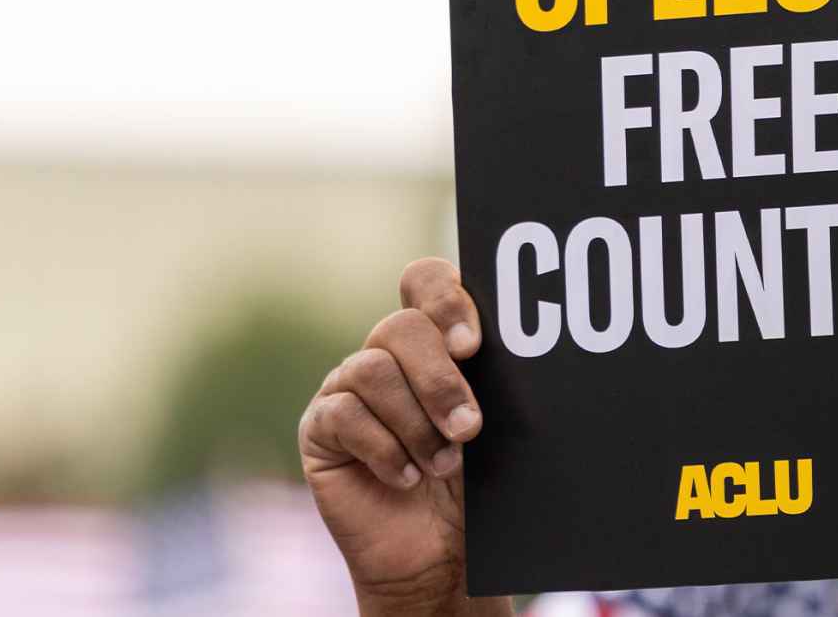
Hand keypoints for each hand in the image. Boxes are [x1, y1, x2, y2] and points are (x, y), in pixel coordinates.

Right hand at [299, 258, 510, 616]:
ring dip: (416, 423)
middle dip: (440, 380)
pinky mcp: (320, 428)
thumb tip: (517, 355)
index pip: (425, 282)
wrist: (438, 555)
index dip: (445, 299)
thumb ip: (490, 386)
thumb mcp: (494, 431)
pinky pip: (343, 415)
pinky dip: (385, 450)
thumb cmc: (472, 488)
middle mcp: (385, 354)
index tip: (472, 345)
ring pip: (372, 370)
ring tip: (443, 465)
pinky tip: (407, 478)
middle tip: (470, 427)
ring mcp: (347, 387)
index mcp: (431, 340)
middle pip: (400, 327)